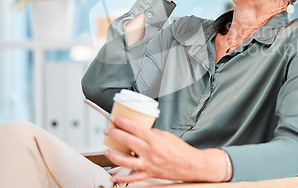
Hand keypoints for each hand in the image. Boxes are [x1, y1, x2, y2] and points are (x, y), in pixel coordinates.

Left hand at [103, 117, 226, 182]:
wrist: (191, 164)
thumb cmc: (181, 150)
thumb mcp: (166, 135)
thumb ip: (152, 133)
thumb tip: (141, 131)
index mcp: (154, 139)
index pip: (135, 128)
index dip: (122, 123)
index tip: (115, 120)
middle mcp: (150, 151)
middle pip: (127, 141)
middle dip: (114, 134)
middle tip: (107, 130)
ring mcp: (148, 163)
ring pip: (125, 160)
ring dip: (113, 155)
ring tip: (106, 150)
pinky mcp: (149, 173)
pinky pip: (133, 177)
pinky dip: (122, 178)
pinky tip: (113, 177)